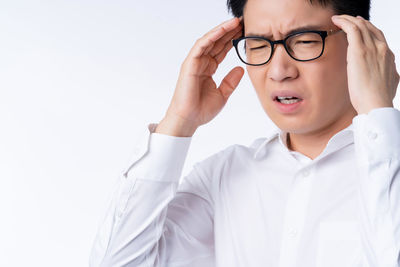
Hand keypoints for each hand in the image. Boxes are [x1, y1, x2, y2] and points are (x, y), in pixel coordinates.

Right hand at [156, 17, 244, 136]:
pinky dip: (211, 37)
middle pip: (216, 42)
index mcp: (209, 69)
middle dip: (229, 31)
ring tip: (235, 22)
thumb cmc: (201, 110)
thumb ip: (231, 81)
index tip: (245, 32)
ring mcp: (195, 62)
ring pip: (209, 41)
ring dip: (222, 30)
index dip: (232, 40)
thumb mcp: (223, 94)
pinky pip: (200, 46)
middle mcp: (202, 63)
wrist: (189, 119)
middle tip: (242, 22)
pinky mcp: (190, 64)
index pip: (221, 50)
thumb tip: (240, 69)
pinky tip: (222, 30)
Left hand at [332, 15, 398, 114]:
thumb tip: (388, 74)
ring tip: (338, 18)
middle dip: (358, 21)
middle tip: (348, 19)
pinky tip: (336, 20)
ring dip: (348, 19)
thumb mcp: (390, 83)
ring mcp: (372, 48)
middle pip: (370, 28)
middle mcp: (382, 49)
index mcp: (389, 56)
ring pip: (361, 26)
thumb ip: (388, 74)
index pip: (379, 36)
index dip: (368, 29)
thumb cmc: (378, 100)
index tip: (360, 26)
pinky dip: (344, 22)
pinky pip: (352, 29)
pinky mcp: (360, 51)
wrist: (376, 104)